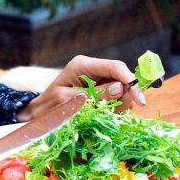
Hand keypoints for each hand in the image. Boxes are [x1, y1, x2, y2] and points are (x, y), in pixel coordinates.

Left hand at [17, 55, 144, 121]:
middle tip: (115, 112)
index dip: (130, 81)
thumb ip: (95, 94)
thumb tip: (119, 87)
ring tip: (99, 113)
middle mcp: (93, 69)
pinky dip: (114, 109)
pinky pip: (117, 99)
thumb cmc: (49, 107)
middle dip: (124, 97)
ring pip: (122, 91)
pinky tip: (100, 114)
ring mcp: (98, 80)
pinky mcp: (100, 91)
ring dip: (118, 105)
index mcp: (83, 65)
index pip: (115, 67)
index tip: (140, 100)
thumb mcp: (69, 101)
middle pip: (122, 78)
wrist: (40, 115)